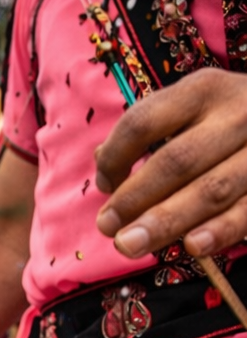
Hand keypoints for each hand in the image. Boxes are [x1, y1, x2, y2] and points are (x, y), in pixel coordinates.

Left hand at [95, 68, 246, 257]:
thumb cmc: (224, 123)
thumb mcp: (189, 111)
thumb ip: (146, 136)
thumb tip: (105, 170)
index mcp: (202, 91)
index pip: (143, 122)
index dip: (115, 158)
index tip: (103, 186)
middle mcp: (237, 114)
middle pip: (177, 161)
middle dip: (135, 199)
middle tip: (107, 228)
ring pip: (211, 189)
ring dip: (166, 222)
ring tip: (130, 245)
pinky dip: (220, 230)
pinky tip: (193, 247)